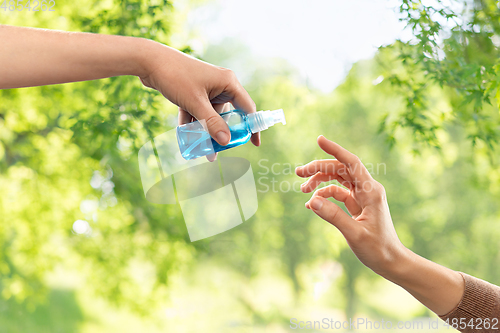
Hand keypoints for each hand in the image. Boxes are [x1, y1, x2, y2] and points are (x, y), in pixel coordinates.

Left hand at [139, 43, 259, 152]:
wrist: (148, 60)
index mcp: (228, 82)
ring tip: (200, 150)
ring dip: (204, 131)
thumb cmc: (175, 76)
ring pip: (209, 115)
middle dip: (221, 134)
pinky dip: (192, 123)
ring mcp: (206, 88)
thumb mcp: (195, 103)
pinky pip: (197, 111)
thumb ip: (211, 122)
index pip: (247, 108)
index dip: (251, 127)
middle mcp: (220, 84)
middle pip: (227, 114)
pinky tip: (185, 138)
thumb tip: (226, 141)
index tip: (254, 144)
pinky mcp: (193, 91)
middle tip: (218, 152)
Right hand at [295, 135, 405, 274]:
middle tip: (298, 173)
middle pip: (340, 169)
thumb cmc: (378, 249)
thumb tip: (311, 201)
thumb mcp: (354, 234)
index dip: (335, 149)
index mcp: (370, 191)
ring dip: (320, 182)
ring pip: (337, 180)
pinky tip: (312, 205)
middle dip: (319, 168)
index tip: (319, 139)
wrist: (392, 262)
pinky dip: (324, 196)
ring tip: (303, 190)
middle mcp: (367, 189)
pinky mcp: (358, 205)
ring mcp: (362, 196)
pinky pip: (337, 194)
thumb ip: (333, 216)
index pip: (351, 163)